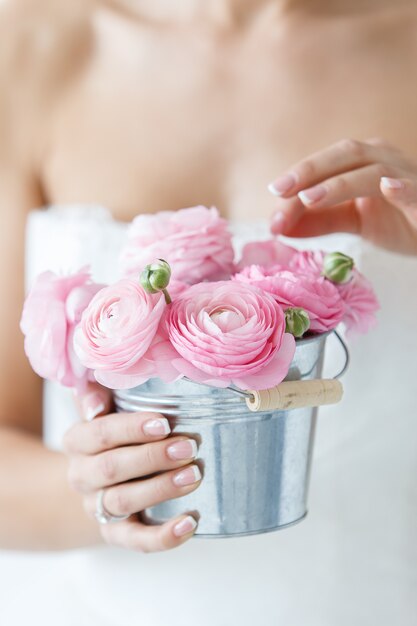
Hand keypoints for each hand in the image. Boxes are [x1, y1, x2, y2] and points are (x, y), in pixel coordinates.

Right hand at [63, 383, 200, 551]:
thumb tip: (96, 403)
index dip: (131, 428)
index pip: (100, 433)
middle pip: (112, 468)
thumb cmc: (113, 432)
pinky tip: (190, 523)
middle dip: (152, 458)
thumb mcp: (104, 405)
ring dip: (160, 489)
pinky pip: (136, 540)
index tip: (165, 423)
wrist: (96, 480)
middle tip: (189, 447)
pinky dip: (163, 537)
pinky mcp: (115, 534)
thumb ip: (98, 392)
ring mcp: (96, 507)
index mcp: (77, 441)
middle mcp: (81, 476)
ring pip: (123, 502)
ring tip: (194, 477)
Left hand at [268, 138, 416, 254]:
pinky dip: (403, 187)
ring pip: (373, 171)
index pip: (325, 166)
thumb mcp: (353, 221)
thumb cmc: (397, 220)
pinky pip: (416, 189)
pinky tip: (387, 188)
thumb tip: (278, 227)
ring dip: (339, 184)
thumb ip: (319, 221)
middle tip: (278, 190)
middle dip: (309, 170)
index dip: (297, 180)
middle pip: (345, 155)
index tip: (271, 202)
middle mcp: (385, 161)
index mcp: (364, 162)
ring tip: (308, 198)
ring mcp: (408, 176)